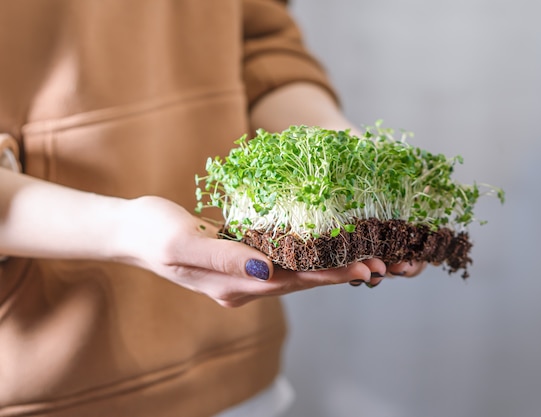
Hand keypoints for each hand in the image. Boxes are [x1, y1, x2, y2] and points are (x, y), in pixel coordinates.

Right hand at [115, 196, 390, 306]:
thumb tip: (267, 268)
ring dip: (331, 264)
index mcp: (232, 286)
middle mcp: (244, 285)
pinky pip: (284, 259)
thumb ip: (224, 258)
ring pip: (297, 272)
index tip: (364, 266)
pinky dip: (309, 253)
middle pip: (302, 280)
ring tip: (367, 256)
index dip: (329, 273)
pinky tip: (328, 244)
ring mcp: (243, 275)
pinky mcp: (242, 259)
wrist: (129, 231)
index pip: (292, 281)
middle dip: (341, 272)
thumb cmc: (151, 232)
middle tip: (381, 264)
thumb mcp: (182, 243)